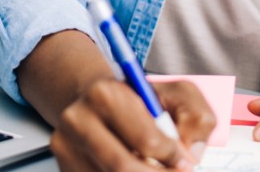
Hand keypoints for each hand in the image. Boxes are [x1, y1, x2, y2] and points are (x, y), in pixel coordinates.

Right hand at [50, 78, 215, 170]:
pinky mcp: (64, 166)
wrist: (96, 102)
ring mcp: (66, 146)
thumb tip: (190, 154)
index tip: (184, 162)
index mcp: (107, 95)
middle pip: (123, 168)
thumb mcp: (176, 95)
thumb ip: (196, 118)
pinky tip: (133, 167)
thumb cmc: (140, 101)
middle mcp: (78, 119)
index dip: (173, 159)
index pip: (146, 142)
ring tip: (152, 166)